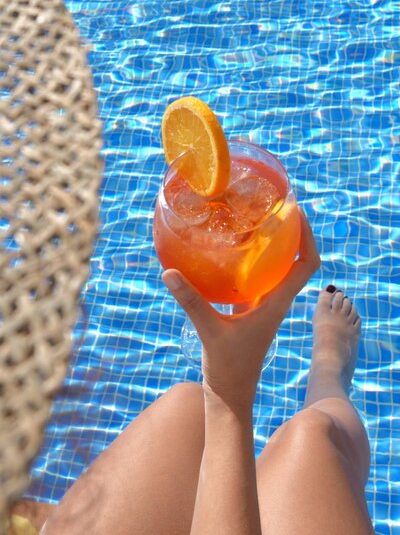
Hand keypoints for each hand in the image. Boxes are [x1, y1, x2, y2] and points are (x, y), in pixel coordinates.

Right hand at [162, 210, 319, 409]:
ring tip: (256, 222)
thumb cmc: (228, 367)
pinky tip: (232, 252)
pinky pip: (257, 279)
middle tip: (275, 208)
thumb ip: (191, 301)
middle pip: (297, 261)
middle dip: (293, 234)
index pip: (307, 265)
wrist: (231, 395)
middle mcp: (276, 300)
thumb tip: (169, 272)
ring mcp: (264, 305)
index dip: (308, 237)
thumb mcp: (209, 330)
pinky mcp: (250, 310)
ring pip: (278, 269)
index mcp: (277, 302)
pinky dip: (252, 263)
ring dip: (274, 247)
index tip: (296, 213)